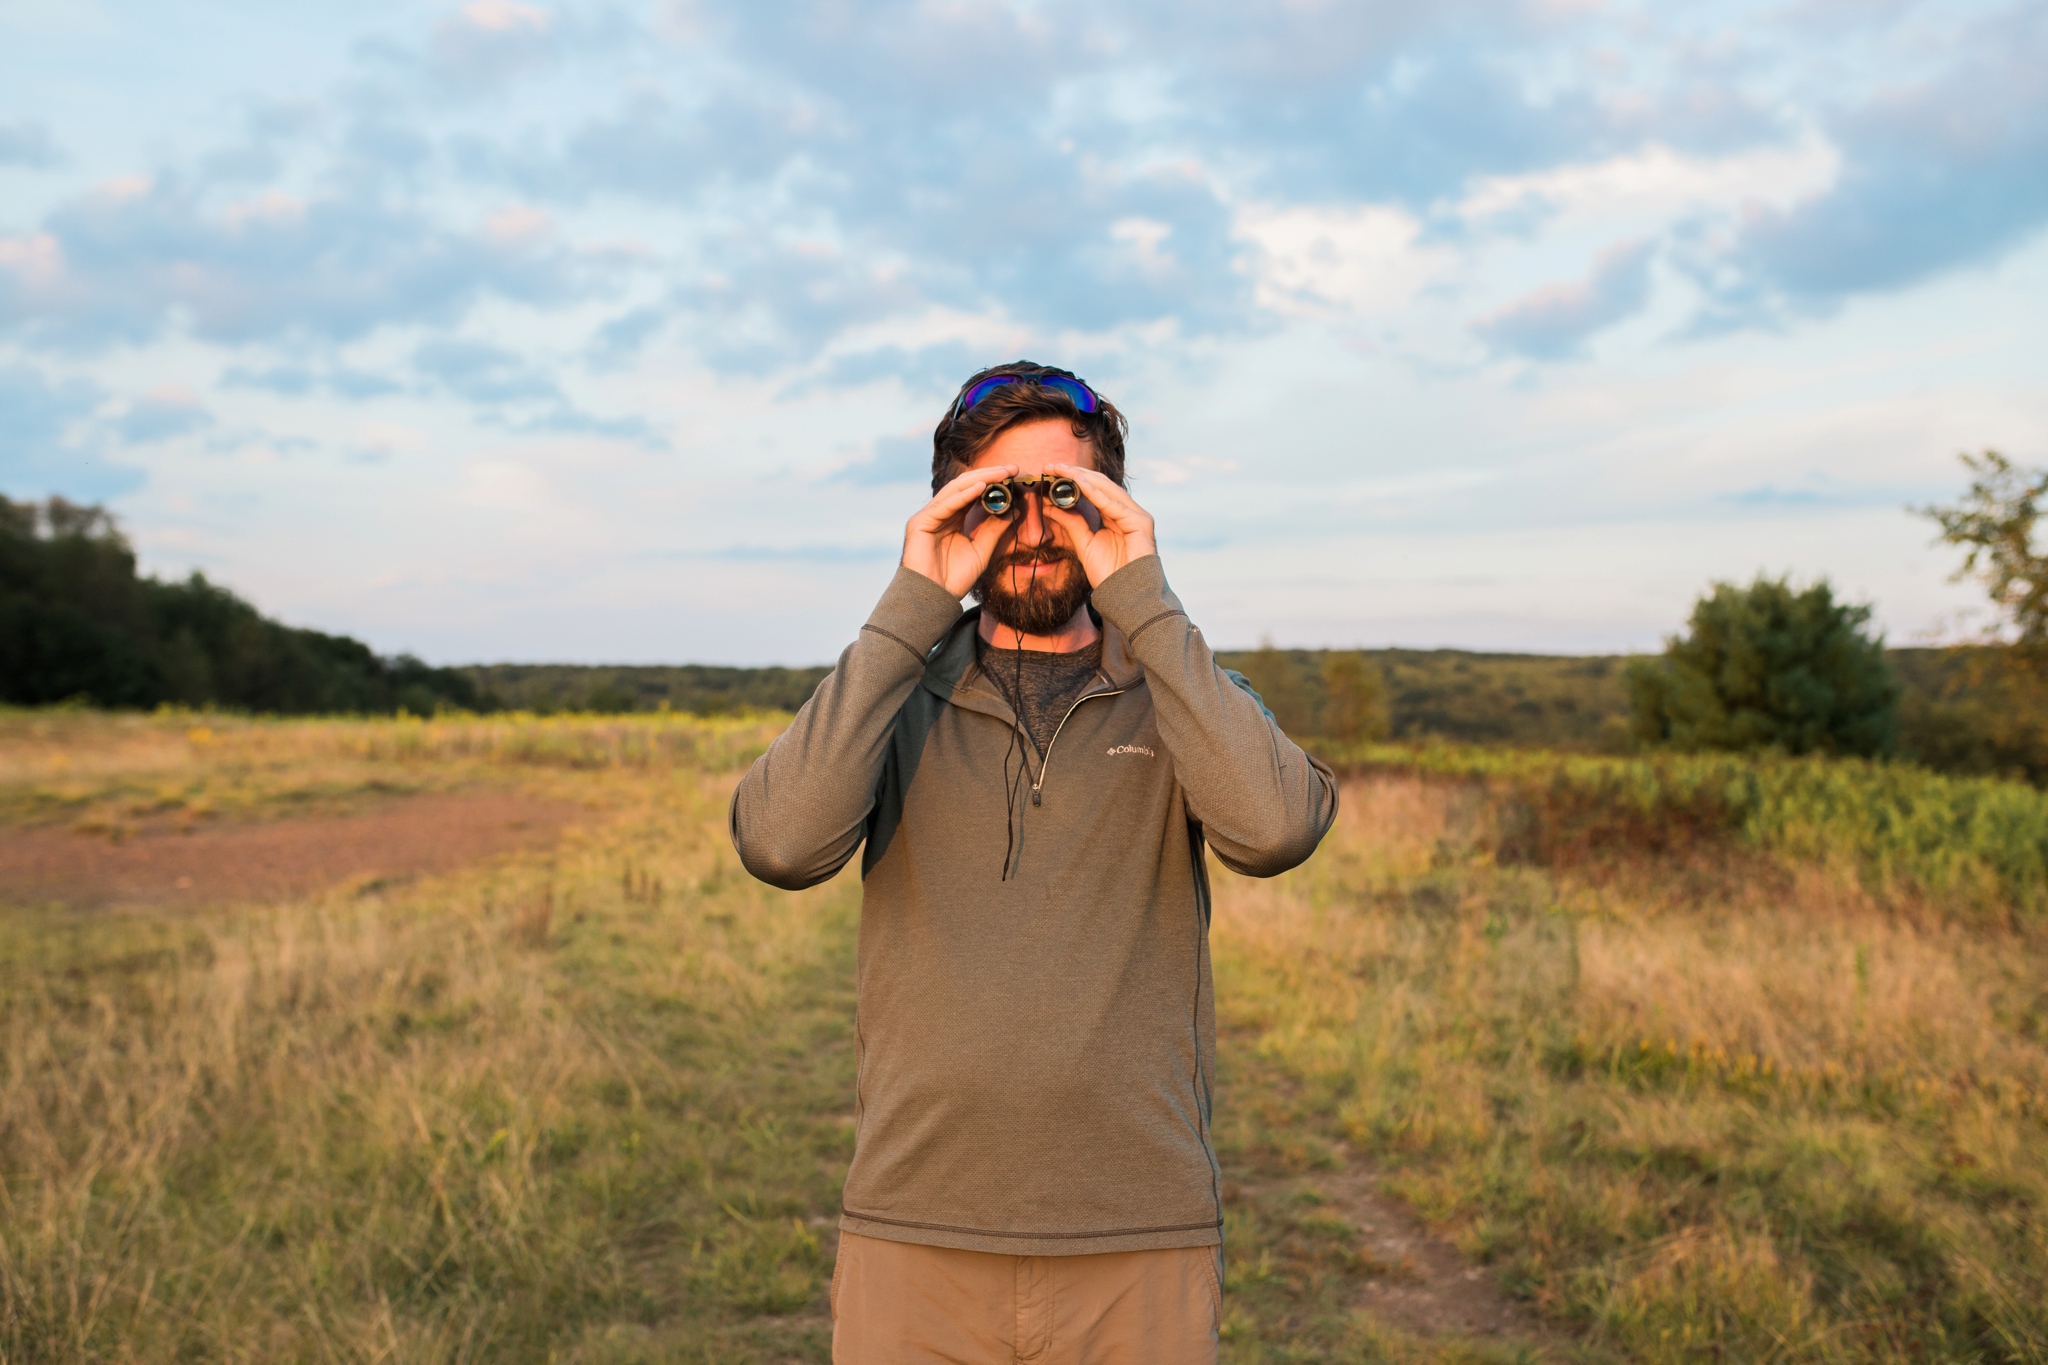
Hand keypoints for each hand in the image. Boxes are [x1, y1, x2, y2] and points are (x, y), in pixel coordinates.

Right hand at [901, 464, 1018, 597]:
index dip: (994, 482)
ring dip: (981, 479)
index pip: (974, 493)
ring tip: (1002, 473)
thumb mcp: (982, 550)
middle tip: (1013, 468)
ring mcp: (928, 516)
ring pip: (956, 490)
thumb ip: (995, 529)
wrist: (933, 599)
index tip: (1016, 475)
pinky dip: (964, 495)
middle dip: (990, 475)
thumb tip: (1014, 509)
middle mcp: (939, 514)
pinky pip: (945, 504)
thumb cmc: (954, 579)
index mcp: (952, 519)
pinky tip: (982, 486)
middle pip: (965, 486)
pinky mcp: (920, 522)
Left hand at [1042, 463, 1157, 586]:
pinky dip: (1094, 492)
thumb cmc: (1110, 575)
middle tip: (1050, 465)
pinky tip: (1077, 483)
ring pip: (1106, 488)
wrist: (1128, 597)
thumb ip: (1071, 522)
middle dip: (1073, 473)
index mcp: (1117, 515)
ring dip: (1081, 477)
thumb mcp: (1084, 543)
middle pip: (1099, 484)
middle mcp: (1129, 512)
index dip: (1072, 479)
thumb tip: (1049, 505)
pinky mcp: (1141, 523)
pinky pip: (1113, 504)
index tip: (1048, 472)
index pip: (1093, 489)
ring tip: (1059, 469)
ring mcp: (1137, 515)